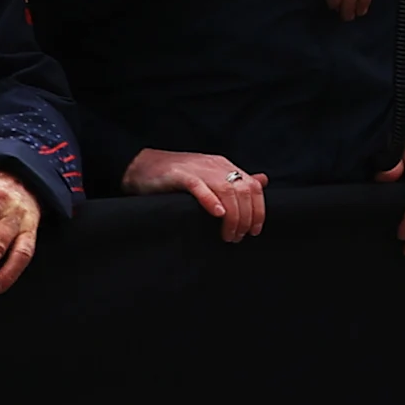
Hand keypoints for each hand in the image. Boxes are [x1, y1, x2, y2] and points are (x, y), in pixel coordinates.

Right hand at [126, 148, 268, 241]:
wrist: (142, 166)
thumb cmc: (177, 177)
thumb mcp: (211, 176)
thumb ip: (236, 180)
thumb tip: (263, 181)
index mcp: (224, 166)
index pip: (253, 187)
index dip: (259, 210)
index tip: (254, 231)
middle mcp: (215, 166)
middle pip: (242, 191)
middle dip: (245, 218)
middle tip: (238, 237)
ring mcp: (197, 169)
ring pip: (226, 190)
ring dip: (231, 216)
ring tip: (227, 235)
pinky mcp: (179, 175)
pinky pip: (199, 186)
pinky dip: (210, 200)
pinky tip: (217, 214)